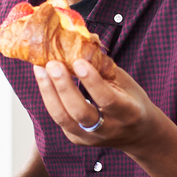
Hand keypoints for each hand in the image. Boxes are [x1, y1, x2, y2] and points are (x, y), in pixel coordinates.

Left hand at [33, 59, 157, 151]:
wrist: (137, 134)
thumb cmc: (131, 101)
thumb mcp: (126, 83)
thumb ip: (104, 66)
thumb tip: (84, 39)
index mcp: (128, 114)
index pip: (107, 100)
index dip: (92, 81)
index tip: (78, 62)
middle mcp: (108, 130)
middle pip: (81, 112)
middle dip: (64, 87)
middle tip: (52, 64)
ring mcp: (89, 138)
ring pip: (63, 118)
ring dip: (49, 92)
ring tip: (40, 68)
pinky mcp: (76, 138)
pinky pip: (59, 117)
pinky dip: (49, 96)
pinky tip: (43, 78)